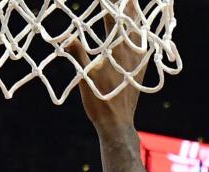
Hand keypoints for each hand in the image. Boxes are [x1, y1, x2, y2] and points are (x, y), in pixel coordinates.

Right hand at [70, 0, 148, 132]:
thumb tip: (64, 37)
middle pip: (129, 19)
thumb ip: (77, 53)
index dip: (110, 3)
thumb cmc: (99, 101)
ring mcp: (138, 60)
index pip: (112, 17)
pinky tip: (140, 32)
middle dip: (126, 4)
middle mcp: (130, 51)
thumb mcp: (84, 76)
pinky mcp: (141, 69)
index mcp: (115, 49)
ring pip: (138, 31)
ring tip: (132, 4)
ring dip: (134, 16)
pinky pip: (144, 45)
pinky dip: (140, 34)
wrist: (117, 122)